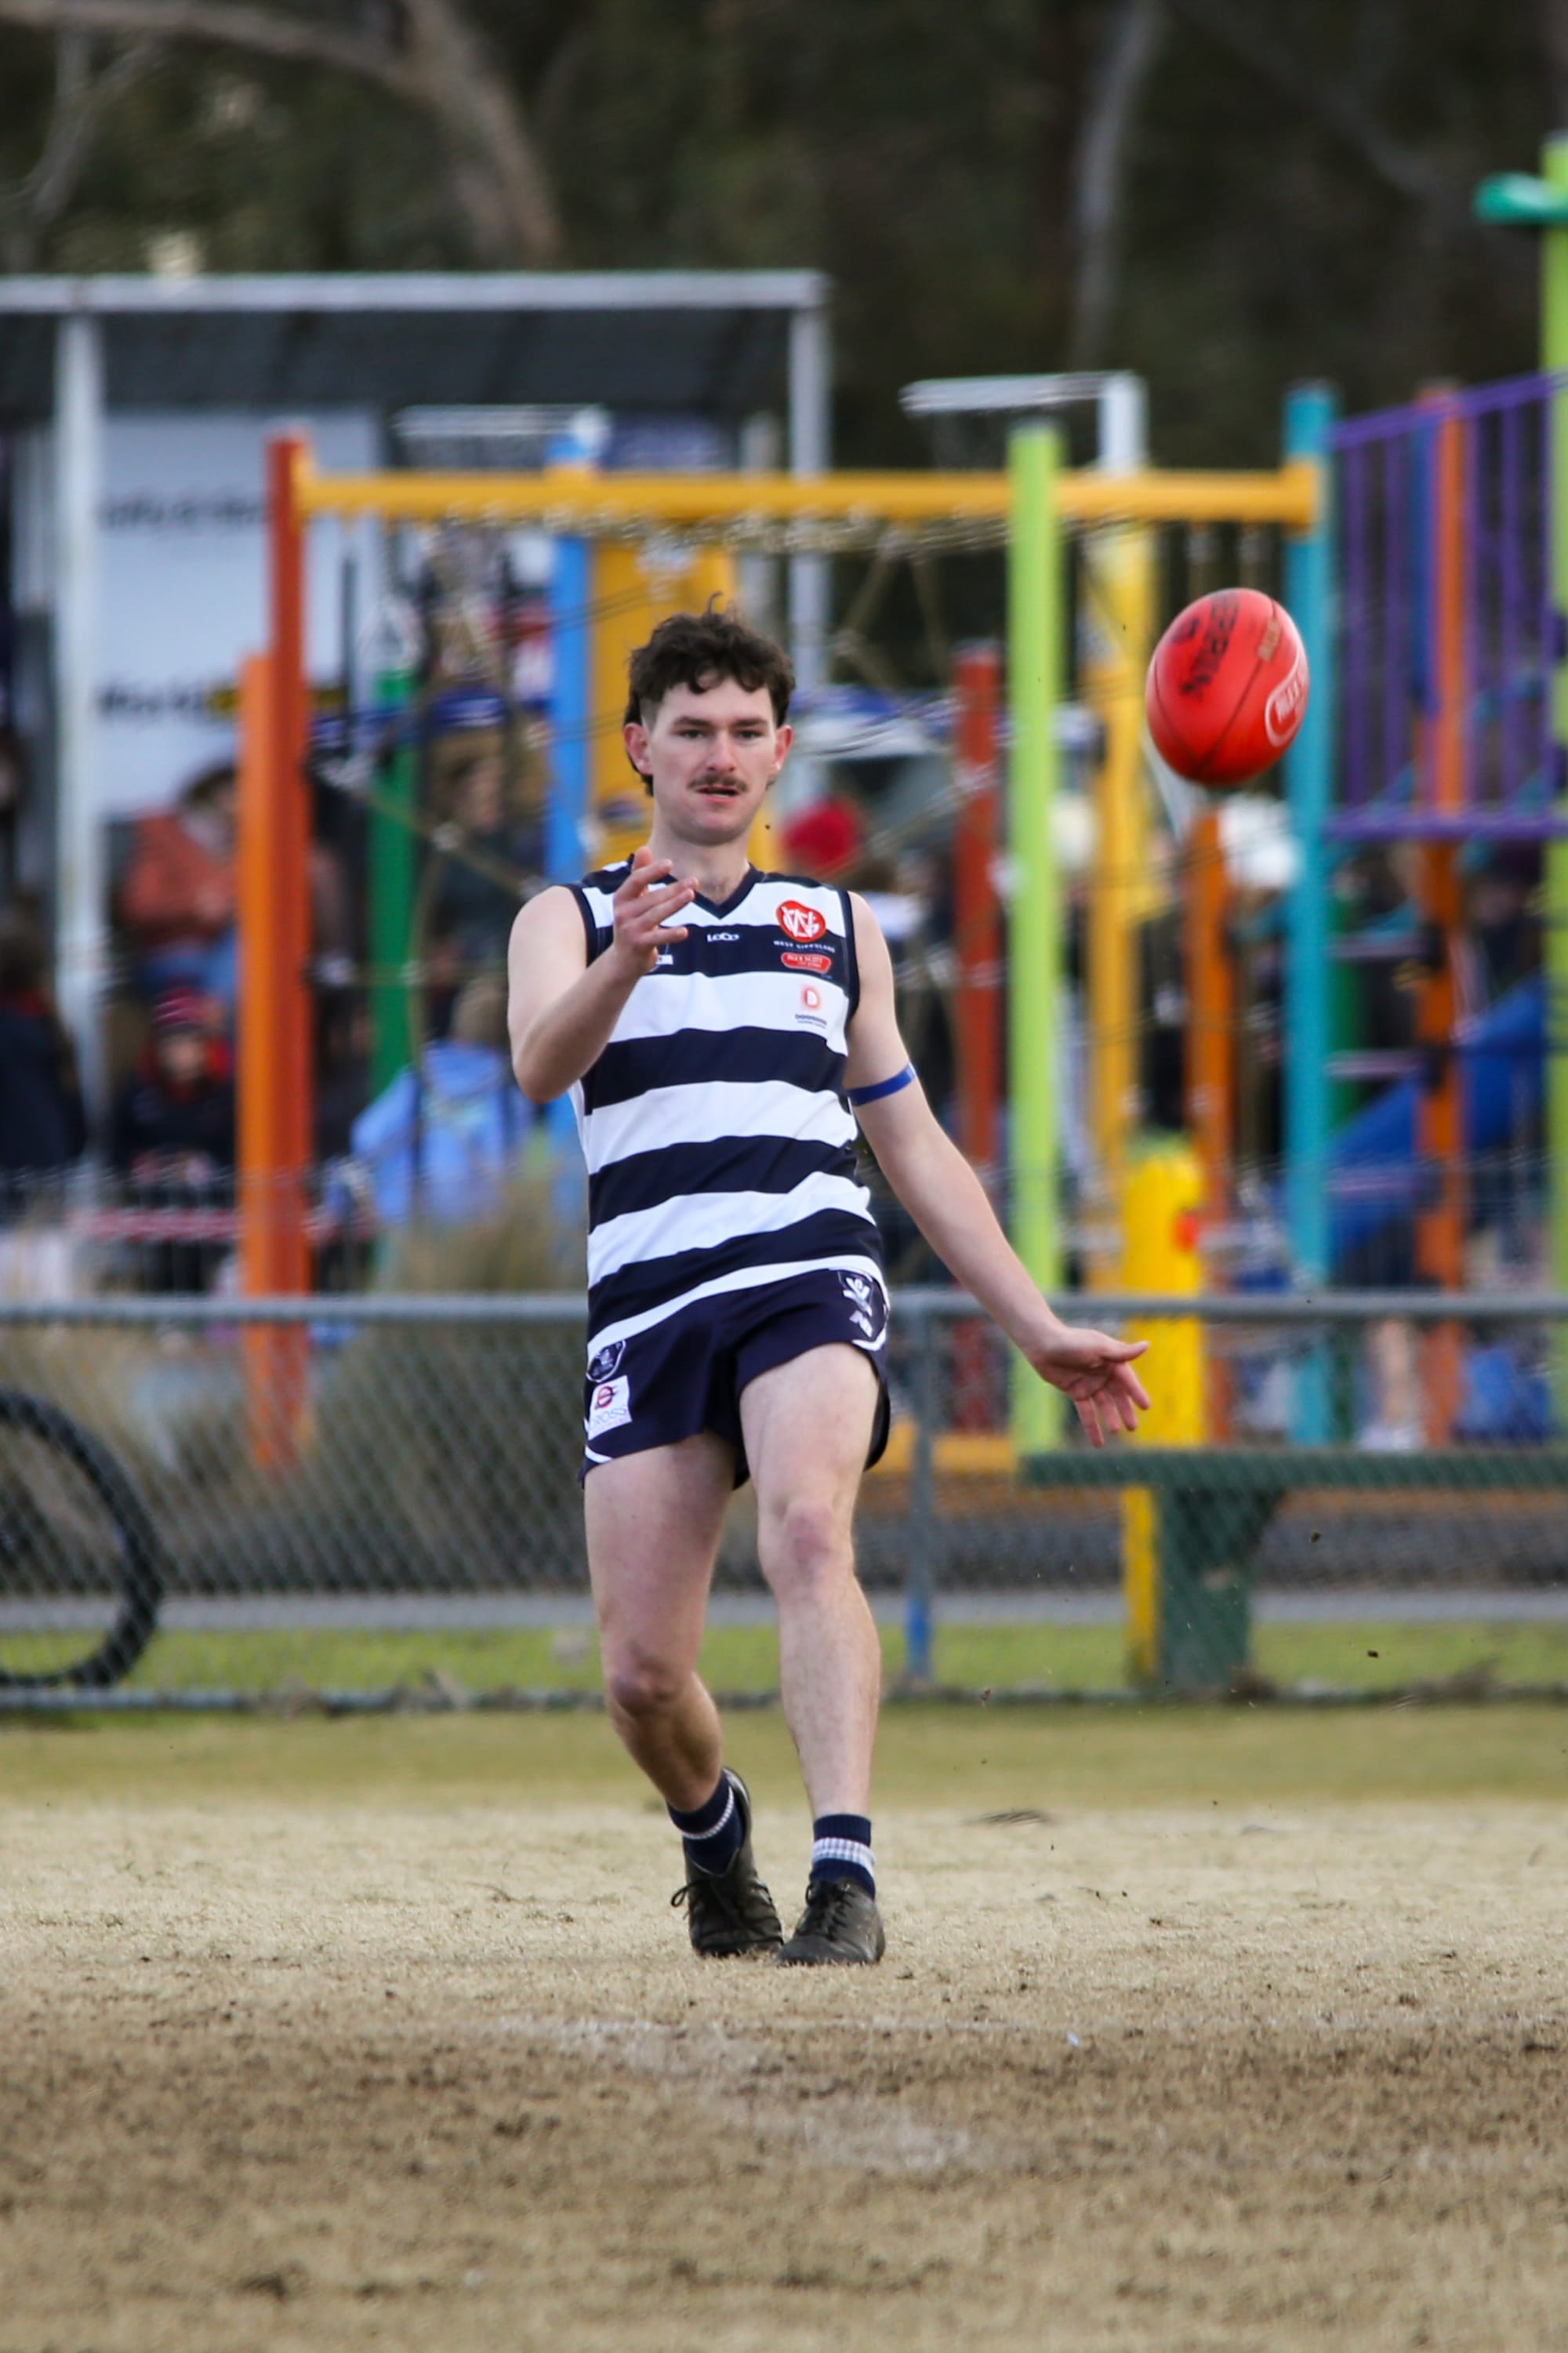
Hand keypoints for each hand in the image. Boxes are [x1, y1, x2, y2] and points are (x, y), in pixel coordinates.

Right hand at [609, 845, 694, 976]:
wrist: (623, 960)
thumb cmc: (632, 923)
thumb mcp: (633, 899)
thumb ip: (639, 874)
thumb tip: (643, 848)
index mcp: (621, 898)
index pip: (636, 880)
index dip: (652, 871)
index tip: (670, 864)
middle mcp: (623, 913)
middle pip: (652, 898)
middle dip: (673, 889)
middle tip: (694, 881)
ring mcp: (630, 930)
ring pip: (656, 915)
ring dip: (675, 904)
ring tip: (691, 895)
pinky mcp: (638, 946)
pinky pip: (657, 938)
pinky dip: (671, 935)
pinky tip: (685, 931)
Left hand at [1023, 1324, 1150, 1447]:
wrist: (1043, 1344)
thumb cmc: (1072, 1341)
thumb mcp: (1098, 1347)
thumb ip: (1122, 1352)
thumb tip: (1147, 1345)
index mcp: (1112, 1360)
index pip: (1127, 1380)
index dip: (1136, 1393)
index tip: (1145, 1407)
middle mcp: (1103, 1373)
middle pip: (1118, 1395)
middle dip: (1125, 1411)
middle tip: (1133, 1427)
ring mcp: (1090, 1383)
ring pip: (1104, 1405)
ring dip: (1110, 1418)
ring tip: (1115, 1431)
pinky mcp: (1076, 1392)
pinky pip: (1086, 1412)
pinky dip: (1092, 1426)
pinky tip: (1098, 1443)